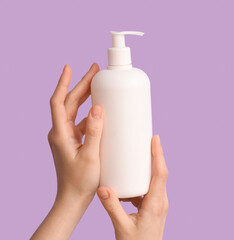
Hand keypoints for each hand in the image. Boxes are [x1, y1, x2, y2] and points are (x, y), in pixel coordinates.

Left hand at [31, 63, 102, 239]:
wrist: (73, 199)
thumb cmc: (80, 182)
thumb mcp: (91, 156)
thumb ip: (95, 132)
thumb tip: (98, 108)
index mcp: (60, 134)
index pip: (59, 102)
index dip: (63, 83)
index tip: (70, 68)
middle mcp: (61, 133)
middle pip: (70, 103)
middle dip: (81, 86)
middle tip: (95, 72)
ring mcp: (67, 138)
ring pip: (76, 112)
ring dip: (86, 98)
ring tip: (99, 86)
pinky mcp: (74, 143)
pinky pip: (82, 123)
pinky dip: (91, 115)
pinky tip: (102, 113)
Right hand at [97, 135, 168, 239]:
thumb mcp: (121, 226)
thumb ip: (112, 207)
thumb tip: (102, 188)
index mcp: (155, 204)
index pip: (160, 174)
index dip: (158, 155)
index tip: (155, 139)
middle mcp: (161, 201)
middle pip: (161, 172)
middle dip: (155, 155)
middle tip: (147, 138)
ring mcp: (159, 204)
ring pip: (157, 179)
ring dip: (150, 165)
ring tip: (141, 153)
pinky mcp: (154, 206)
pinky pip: (151, 187)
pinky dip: (144, 178)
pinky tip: (133, 176)